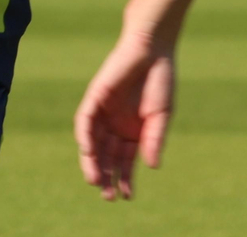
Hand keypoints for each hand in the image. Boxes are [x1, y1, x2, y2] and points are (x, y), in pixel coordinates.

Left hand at [74, 30, 175, 200]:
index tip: (126, 196)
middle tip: (107, 195)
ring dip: (93, 163)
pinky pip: (85, 121)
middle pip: (106, 156)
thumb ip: (154, 139)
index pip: (124, 161)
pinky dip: (85, 137)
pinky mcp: (95, 98)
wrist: (153, 49)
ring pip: (93, 143)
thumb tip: (152, 166)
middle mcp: (116, 125)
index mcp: (133, 132)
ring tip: (96, 181)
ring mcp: (104, 112)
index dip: (125, 179)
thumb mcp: (161, 116)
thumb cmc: (160, 82)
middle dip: (106, 176)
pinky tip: (89, 152)